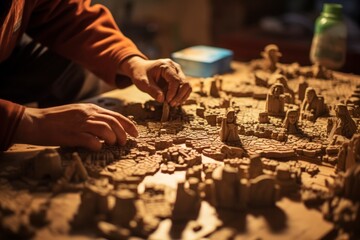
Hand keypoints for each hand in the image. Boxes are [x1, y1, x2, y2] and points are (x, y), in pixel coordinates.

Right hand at [13, 103, 137, 150]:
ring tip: (113, 145)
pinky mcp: (71, 135)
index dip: (128, 125)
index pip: (116, 116)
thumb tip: (109, 129)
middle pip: (114, 122)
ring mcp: (79, 124)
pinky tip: (97, 148)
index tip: (135, 134)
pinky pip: (90, 140)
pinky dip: (97, 145)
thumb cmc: (56, 120)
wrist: (34, 121)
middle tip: (124, 143)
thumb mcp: (78, 114)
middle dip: (123, 133)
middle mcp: (87, 114)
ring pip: (105, 129)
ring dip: (113, 138)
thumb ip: (93, 118)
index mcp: (90, 109)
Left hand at [119, 56, 191, 105]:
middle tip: (171, 104)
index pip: (175, 80)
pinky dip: (182, 96)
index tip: (167, 101)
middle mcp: (174, 67)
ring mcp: (178, 72)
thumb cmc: (140, 74)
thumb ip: (152, 90)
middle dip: (179, 96)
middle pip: (185, 83)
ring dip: (182, 97)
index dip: (173, 92)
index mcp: (165, 66)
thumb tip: (162, 99)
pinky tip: (174, 101)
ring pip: (187, 86)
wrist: (140, 68)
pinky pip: (185, 88)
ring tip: (173, 104)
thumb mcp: (142, 82)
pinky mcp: (178, 78)